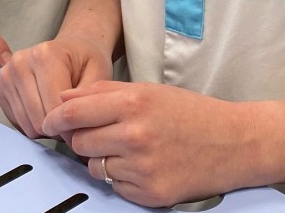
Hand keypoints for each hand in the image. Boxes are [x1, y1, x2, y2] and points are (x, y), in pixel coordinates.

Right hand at [0, 36, 112, 138]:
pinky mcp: (0, 88)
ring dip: (46, 128)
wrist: (73, 47)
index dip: (72, 126)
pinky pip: (17, 124)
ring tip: (60, 112)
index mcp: (45, 55)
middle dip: (59, 128)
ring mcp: (7, 75)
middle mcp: (20, 62)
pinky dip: (34, 124)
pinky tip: (46, 110)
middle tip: (73, 119)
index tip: (83, 125)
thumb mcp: (99, 74)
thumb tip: (73, 131)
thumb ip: (87, 102)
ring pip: (27, 126)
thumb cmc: (85, 61)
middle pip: (38, 120)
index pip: (54, 109)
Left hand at [42, 81, 257, 207]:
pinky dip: (124, 179)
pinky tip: (146, 166)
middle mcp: (135, 135)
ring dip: (105, 160)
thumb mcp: (149, 90)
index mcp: (134, 102)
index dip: (55, 117)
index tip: (50, 121)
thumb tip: (65, 99)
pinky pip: (116, 187)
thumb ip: (104, 93)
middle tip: (105, 133)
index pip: (73, 112)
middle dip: (84, 138)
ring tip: (134, 149)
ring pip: (95, 167)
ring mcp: (142, 167)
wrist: (234, 143)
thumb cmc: (193, 113)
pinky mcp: (150, 194)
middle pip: (79, 142)